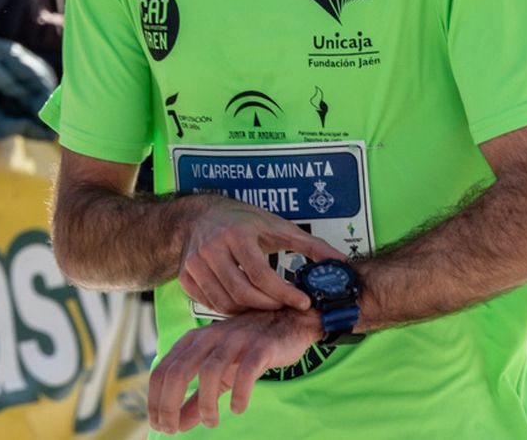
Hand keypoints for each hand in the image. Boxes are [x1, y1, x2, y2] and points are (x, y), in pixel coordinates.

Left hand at [149, 309, 320, 433]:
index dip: (156, 400)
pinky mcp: (261, 346)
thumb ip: (195, 400)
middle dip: (170, 403)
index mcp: (194, 341)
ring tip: (210, 421)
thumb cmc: (246, 350)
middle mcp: (211, 336)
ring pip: (210, 370)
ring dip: (205, 402)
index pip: (163, 370)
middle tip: (172, 429)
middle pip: (179, 370)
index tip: (160, 425)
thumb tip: (176, 426)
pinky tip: (238, 408)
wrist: (288, 324)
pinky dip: (240, 392)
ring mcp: (236, 339)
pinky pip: (246, 370)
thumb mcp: (217, 376)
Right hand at [178, 196, 344, 315]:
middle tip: (284, 306)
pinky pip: (210, 304)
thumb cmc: (244, 221)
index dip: (284, 293)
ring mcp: (195, 264)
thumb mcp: (277, 226)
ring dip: (249, 311)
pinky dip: (229, 309)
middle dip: (268, 305)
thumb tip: (341, 261)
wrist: (200, 216)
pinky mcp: (185, 277)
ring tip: (266, 306)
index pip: (261, 274)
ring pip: (225, 303)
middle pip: (243, 293)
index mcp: (237, 234)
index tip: (303, 302)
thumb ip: (310, 244)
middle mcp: (212, 249)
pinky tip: (244, 303)